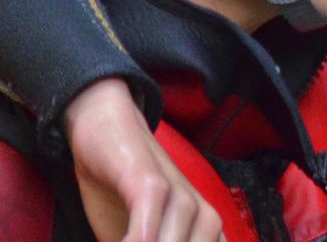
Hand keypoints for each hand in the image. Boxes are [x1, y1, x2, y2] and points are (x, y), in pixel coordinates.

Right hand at [65, 79, 222, 241]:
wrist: (101, 123)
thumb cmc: (116, 187)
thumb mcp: (134, 233)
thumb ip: (148, 240)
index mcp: (199, 225)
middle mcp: (196, 208)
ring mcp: (174, 189)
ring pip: (185, 235)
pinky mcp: (146, 173)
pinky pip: (153, 205)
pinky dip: (144, 234)